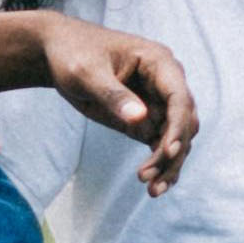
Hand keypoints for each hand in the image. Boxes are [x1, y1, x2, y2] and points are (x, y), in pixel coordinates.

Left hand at [28, 14, 198, 192]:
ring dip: (169, 164)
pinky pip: (162, 144)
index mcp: (159, 62)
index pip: (180, 98)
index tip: (167, 152)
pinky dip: (160, 164)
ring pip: (177, 138)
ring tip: (152, 190)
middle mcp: (166, 82)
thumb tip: (141, 118)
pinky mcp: (147, 118)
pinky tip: (154, 186)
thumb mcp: (86, 73)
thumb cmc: (73, 53)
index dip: (178, 126)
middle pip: (184, 122)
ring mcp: (158, 101)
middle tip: (148, 179)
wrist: (58, 53)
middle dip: (173, 152)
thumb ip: (113, 95)